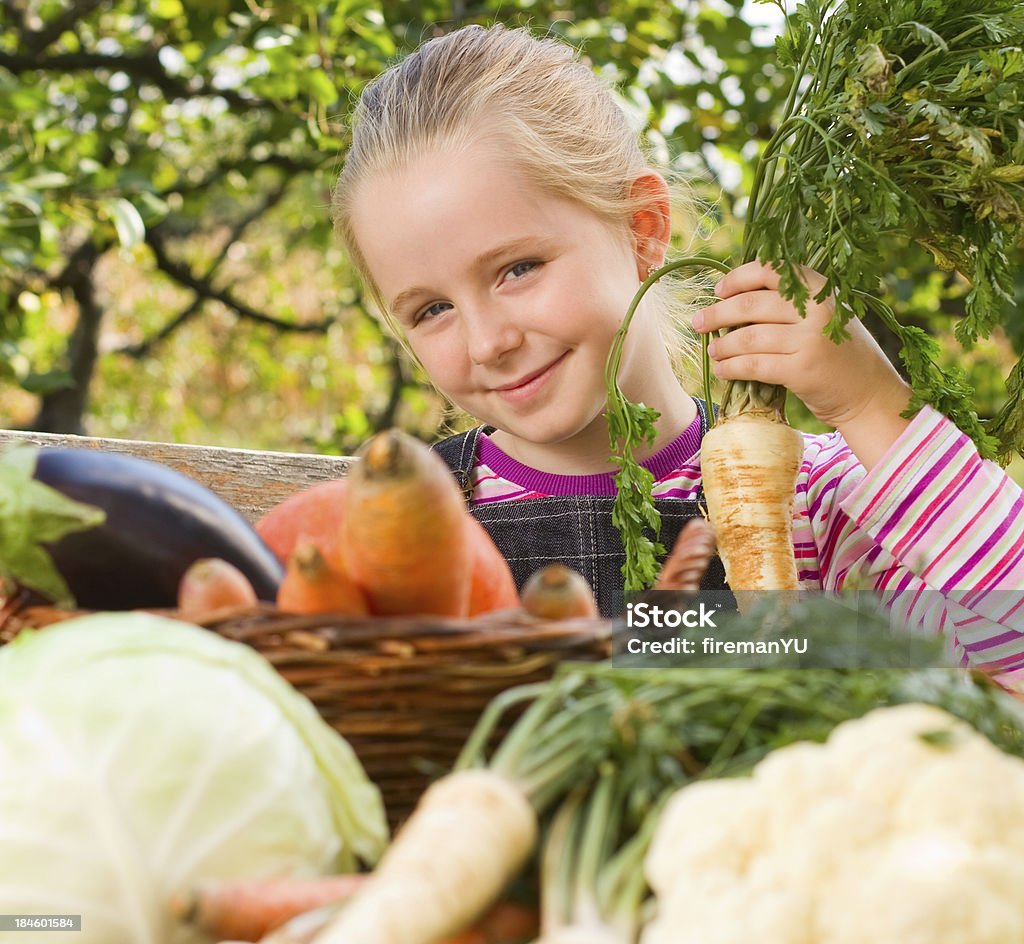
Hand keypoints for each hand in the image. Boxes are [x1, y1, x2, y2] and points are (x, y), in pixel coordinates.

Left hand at [694, 261, 913, 468]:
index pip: (771, 270)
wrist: (870, 394)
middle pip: (751, 304)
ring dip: (722, 346)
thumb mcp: (825, 316)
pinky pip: (753, 365)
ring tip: (713, 352)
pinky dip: (731, 368)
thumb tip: (735, 298)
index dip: (739, 278)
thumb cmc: (841, 354)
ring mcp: (810, 340)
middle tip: (698, 322)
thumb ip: (792, 304)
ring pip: (747, 338)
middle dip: (717, 314)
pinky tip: (723, 370)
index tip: (719, 290)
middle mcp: (816, 310)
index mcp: (821, 289)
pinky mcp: (802, 371)